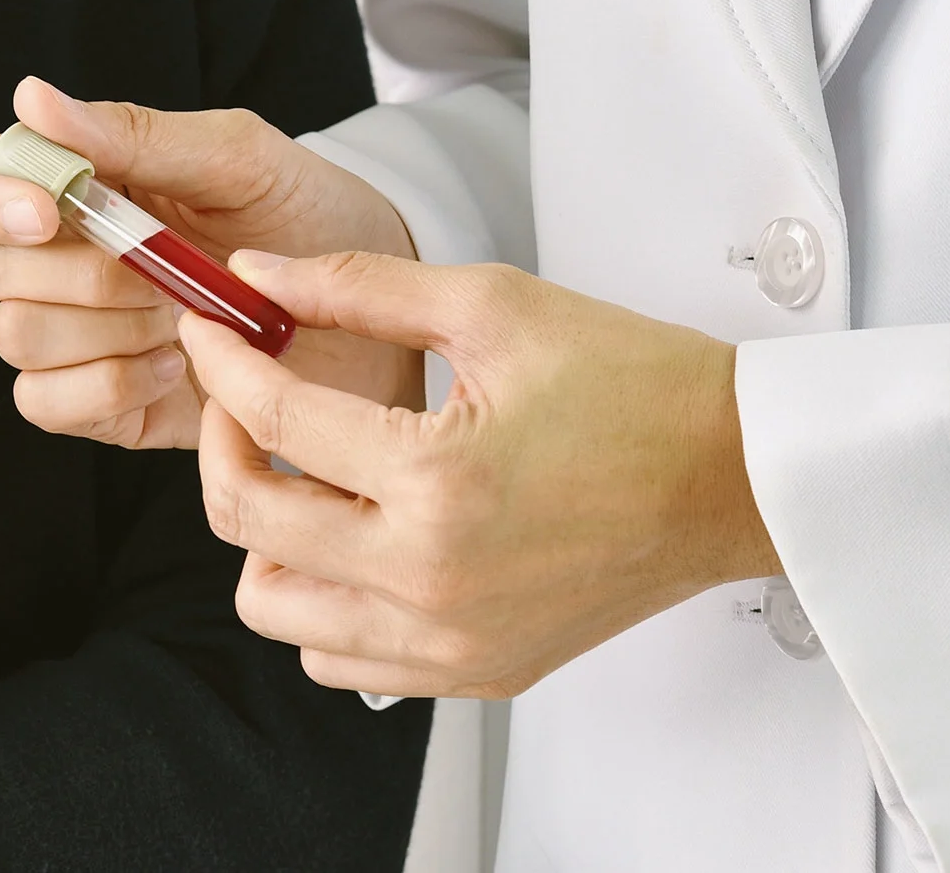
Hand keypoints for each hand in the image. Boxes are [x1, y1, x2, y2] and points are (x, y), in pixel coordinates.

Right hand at [0, 77, 420, 448]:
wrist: (373, 309)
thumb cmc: (306, 212)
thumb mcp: (237, 157)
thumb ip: (135, 135)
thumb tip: (31, 98)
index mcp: (74, 183)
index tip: (51, 210)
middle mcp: (57, 258)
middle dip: (80, 271)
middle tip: (167, 270)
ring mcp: (75, 335)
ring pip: (18, 339)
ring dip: (105, 328)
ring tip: (184, 318)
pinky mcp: (102, 403)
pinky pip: (49, 404)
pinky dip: (107, 386)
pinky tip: (173, 367)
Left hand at [180, 254, 782, 698]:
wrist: (737, 476)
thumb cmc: (639, 386)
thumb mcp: (493, 306)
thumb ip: (358, 289)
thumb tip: (256, 277)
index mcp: (438, 482)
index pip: (274, 420)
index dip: (223, 361)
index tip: (213, 327)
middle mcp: (433, 580)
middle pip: (248, 524)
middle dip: (223, 441)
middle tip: (247, 394)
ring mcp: (450, 642)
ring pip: (275, 611)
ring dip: (266, 536)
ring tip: (308, 473)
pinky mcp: (473, 673)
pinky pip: (340, 660)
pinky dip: (323, 601)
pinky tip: (357, 534)